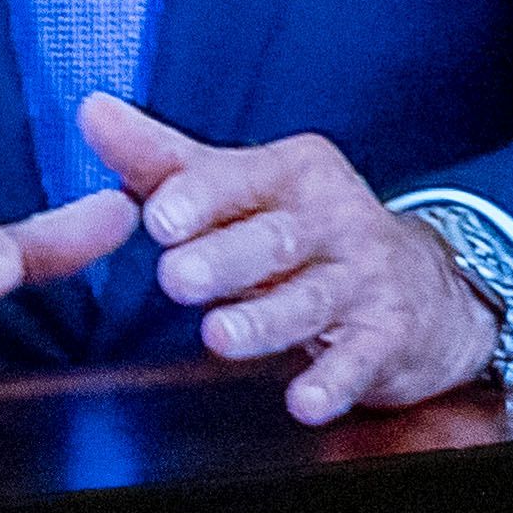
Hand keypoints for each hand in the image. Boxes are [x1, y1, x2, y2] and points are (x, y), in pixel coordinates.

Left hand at [76, 97, 496, 428]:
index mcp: (293, 174)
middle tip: (175, 278)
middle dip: (224, 258)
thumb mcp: (242, 189)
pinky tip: (304, 401)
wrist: (420, 288)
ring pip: (310, 300)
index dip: (199, 198)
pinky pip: (359, 360)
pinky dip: (333, 380)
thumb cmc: (307, 232)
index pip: (240, 181)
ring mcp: (364, 278)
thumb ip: (164, 160)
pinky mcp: (387, 334)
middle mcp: (333, 219)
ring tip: (220, 337)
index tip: (158, 217)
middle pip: (274, 239)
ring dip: (266, 321)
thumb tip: (91, 111)